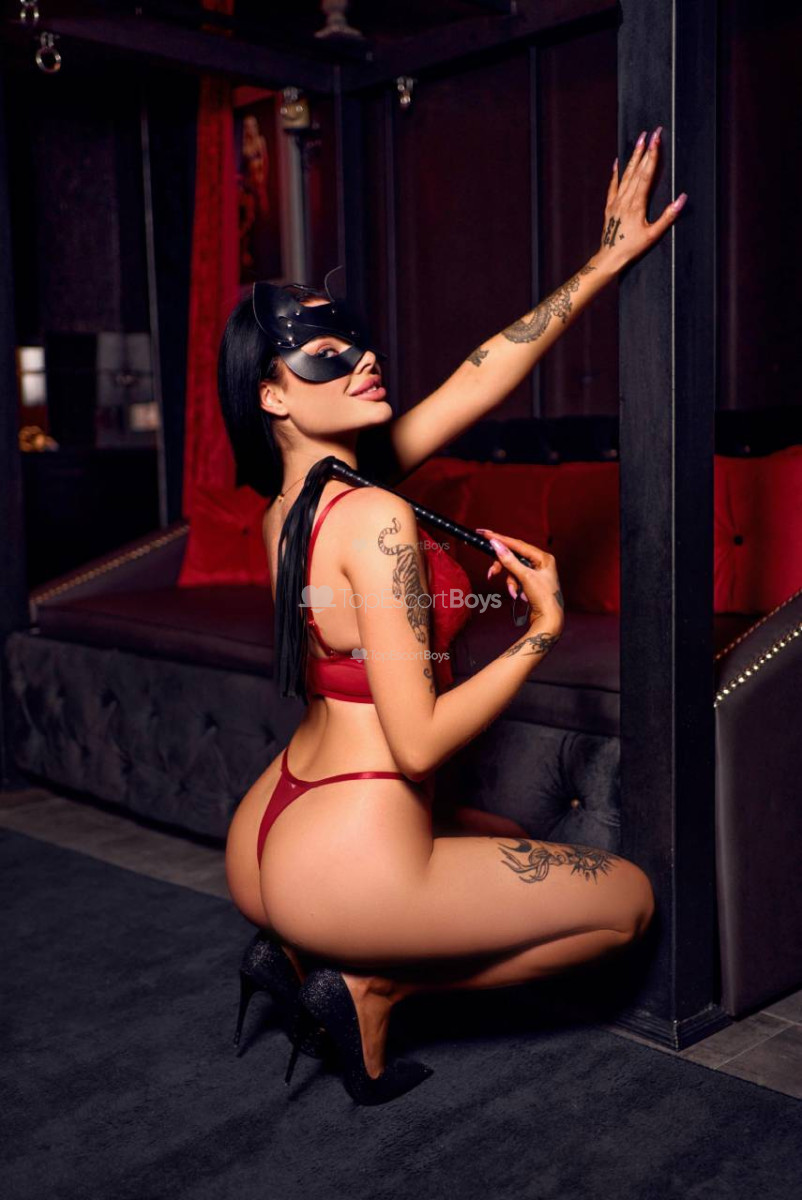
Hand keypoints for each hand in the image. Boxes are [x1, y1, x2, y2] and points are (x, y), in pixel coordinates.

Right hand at [477, 527, 564, 634]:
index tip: (485, 534)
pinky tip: (518, 595)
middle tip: (491, 573)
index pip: (517, 544)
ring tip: (513, 592)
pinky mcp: (530, 582)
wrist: (548, 620)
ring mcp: (535, 572)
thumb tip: (496, 544)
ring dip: (510, 581)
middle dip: (503, 567)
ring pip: (512, 569)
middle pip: (513, 557)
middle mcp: (540, 562)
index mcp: (543, 557)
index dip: (500, 539)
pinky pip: (515, 578)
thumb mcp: (525, 577)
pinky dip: (513, 587)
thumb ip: (509, 560)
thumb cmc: (543, 598)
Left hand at [596, 126, 687, 273]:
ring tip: (639, 140)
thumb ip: (668, 216)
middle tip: (651, 132)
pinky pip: (612, 186)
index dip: (653, 156)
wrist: (609, 257)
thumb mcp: (654, 234)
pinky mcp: (609, 206)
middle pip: (636, 170)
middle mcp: (625, 198)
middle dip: (645, 150)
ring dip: (633, 157)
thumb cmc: (632, 247)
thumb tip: (682, 199)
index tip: (657, 139)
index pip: (646, 174)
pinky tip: (617, 162)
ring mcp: (616, 201)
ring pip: (625, 175)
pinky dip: (616, 173)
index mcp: (637, 203)